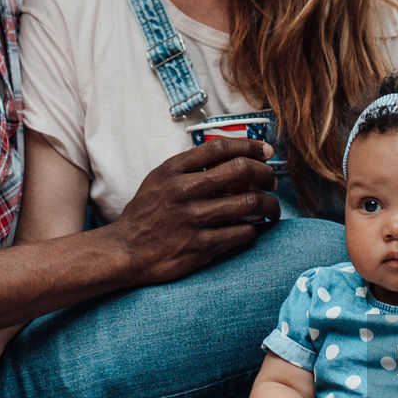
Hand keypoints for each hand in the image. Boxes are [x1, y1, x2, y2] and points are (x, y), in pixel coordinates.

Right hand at [111, 138, 279, 285]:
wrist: (126, 252)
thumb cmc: (148, 214)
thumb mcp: (160, 181)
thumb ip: (190, 168)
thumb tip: (233, 157)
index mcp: (173, 170)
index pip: (220, 147)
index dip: (249, 146)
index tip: (266, 152)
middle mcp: (184, 191)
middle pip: (242, 170)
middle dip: (266, 174)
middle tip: (272, 182)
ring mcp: (194, 218)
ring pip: (250, 203)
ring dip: (270, 205)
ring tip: (271, 209)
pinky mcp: (203, 245)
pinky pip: (244, 232)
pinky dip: (254, 229)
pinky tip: (252, 229)